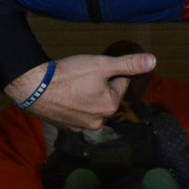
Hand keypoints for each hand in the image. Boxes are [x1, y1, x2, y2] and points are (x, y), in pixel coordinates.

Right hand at [3, 52, 155, 131]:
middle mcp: (98, 121)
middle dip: (100, 85)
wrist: (35, 88)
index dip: (111, 71)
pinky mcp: (65, 127)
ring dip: (87, 95)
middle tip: (85, 73)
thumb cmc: (70, 74)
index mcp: (110, 106)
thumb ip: (128, 63)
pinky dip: (74, 104)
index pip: (121, 83)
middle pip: (106, 96)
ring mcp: (80, 126)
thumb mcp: (101, 64)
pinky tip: (65, 94)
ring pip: (91, 105)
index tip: (97, 66)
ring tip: (74, 83)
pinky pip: (76, 113)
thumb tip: (153, 61)